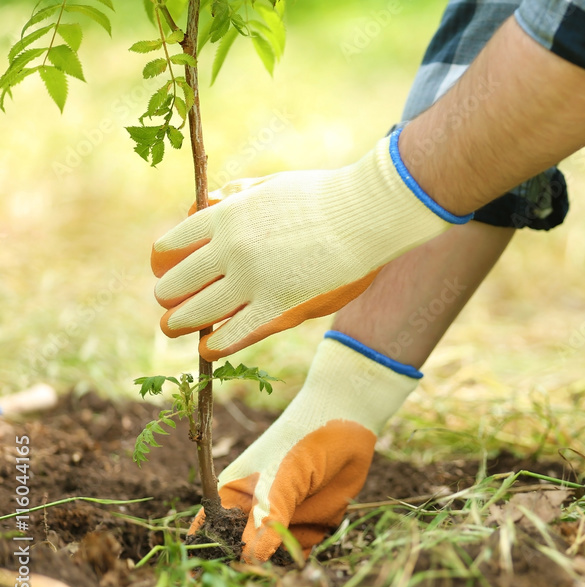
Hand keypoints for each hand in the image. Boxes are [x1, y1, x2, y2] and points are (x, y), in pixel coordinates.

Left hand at [152, 130, 469, 360]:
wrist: (366, 213)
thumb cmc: (325, 198)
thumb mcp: (270, 186)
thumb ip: (235, 197)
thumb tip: (204, 206)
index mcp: (225, 216)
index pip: (169, 248)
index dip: (164, 265)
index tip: (168, 273)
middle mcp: (230, 249)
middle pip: (174, 284)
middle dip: (169, 297)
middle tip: (172, 306)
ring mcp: (251, 280)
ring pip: (193, 314)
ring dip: (180, 324)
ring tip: (178, 329)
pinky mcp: (276, 308)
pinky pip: (230, 336)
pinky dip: (212, 345)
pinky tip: (209, 347)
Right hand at [188, 332, 420, 561]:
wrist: (349, 424)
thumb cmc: (304, 440)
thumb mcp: (283, 477)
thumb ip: (268, 516)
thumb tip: (252, 559)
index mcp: (233, 495)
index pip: (211, 531)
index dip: (208, 555)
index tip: (207, 576)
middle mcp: (255, 512)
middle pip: (242, 552)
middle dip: (247, 566)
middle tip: (256, 572)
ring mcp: (283, 520)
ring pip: (273, 557)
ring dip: (279, 563)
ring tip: (286, 556)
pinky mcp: (311, 525)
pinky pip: (301, 552)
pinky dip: (303, 556)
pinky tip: (308, 548)